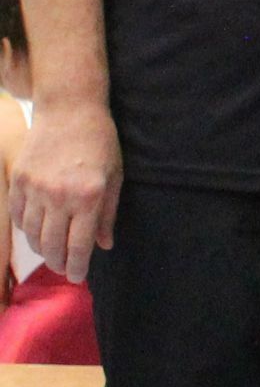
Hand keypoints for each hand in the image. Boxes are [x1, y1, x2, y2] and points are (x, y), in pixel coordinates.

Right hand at [10, 98, 121, 283]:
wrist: (69, 109)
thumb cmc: (99, 142)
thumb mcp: (115, 176)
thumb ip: (108, 213)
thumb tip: (104, 245)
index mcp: (88, 196)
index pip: (78, 246)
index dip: (77, 267)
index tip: (77, 277)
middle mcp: (59, 196)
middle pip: (52, 246)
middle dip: (58, 264)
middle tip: (63, 268)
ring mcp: (34, 189)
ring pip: (32, 236)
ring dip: (42, 249)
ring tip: (51, 252)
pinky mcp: (18, 181)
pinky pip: (18, 217)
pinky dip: (27, 229)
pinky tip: (37, 230)